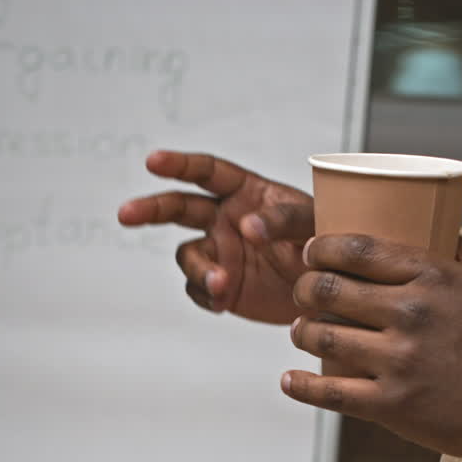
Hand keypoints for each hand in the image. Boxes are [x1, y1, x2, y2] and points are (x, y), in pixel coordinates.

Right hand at [118, 150, 313, 324]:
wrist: (334, 295)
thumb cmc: (328, 245)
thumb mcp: (314, 224)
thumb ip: (282, 220)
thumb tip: (245, 226)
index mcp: (246, 192)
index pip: (207, 172)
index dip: (178, 164)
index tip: (153, 161)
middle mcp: (226, 218)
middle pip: (178, 207)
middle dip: (150, 208)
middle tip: (126, 213)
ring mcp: (221, 253)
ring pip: (189, 256)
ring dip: (199, 270)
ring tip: (220, 285)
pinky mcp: (221, 286)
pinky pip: (198, 288)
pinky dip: (205, 294)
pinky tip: (222, 300)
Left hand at [281, 234, 461, 459]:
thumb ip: (452, 249)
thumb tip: (428, 220)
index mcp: (432, 276)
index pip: (353, 249)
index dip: (319, 249)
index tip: (310, 253)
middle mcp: (411, 313)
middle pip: (326, 290)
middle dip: (304, 289)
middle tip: (303, 294)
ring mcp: (400, 360)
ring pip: (321, 337)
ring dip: (301, 332)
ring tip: (302, 331)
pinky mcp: (393, 405)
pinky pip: (330, 392)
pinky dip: (300, 386)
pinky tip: (290, 379)